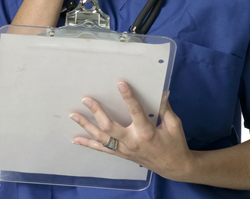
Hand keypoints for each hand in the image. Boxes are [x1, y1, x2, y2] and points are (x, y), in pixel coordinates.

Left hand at [69, 82, 194, 181]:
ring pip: (102, 139)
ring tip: (74, 115)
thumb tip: (161, 91)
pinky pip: (102, 149)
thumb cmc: (174, 143)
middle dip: (97, 112)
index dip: (128, 97)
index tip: (121, 84)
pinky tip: (76, 139)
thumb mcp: (174, 124)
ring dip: (87, 126)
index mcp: (147, 133)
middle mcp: (132, 142)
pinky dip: (88, 144)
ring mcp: (125, 150)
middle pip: (110, 127)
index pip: (136, 112)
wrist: (173, 167)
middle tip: (87, 99)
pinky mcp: (121, 154)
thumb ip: (165, 108)